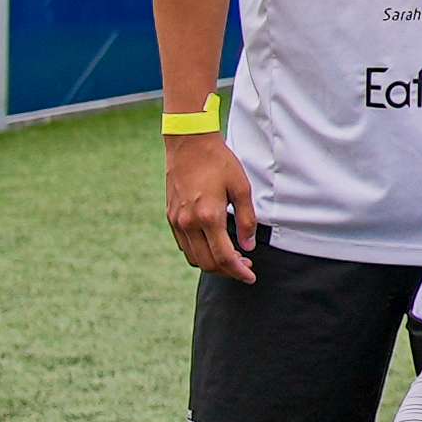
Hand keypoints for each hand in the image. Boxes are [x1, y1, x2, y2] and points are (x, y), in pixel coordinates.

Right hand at [165, 131, 262, 280]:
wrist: (189, 144)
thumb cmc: (219, 162)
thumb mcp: (242, 188)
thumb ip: (246, 220)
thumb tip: (248, 246)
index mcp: (208, 216)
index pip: (223, 257)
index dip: (238, 271)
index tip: (250, 277)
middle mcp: (188, 222)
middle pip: (207, 262)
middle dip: (227, 271)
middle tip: (245, 267)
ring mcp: (176, 221)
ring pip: (193, 257)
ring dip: (212, 264)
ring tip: (232, 258)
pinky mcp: (170, 216)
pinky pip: (184, 245)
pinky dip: (199, 252)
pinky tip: (213, 245)